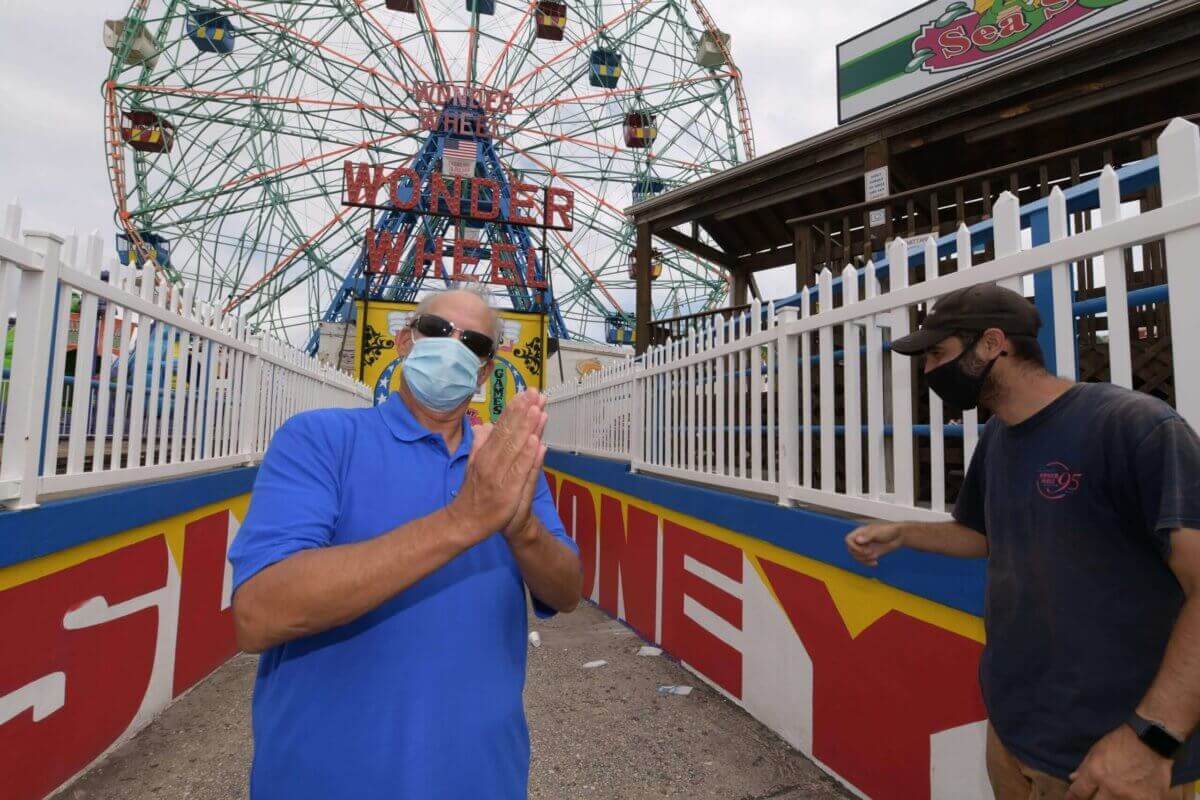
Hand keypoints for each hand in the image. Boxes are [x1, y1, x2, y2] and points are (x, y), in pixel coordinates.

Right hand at [448, 391, 545, 541]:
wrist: (466, 521)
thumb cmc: (474, 492)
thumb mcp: (474, 464)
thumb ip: (480, 445)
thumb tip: (484, 425)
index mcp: (485, 453)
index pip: (501, 427)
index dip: (514, 409)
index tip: (525, 393)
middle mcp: (491, 460)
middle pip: (509, 432)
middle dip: (524, 412)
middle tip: (536, 393)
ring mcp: (499, 475)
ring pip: (516, 447)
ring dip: (527, 427)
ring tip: (538, 409)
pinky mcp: (508, 491)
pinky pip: (519, 470)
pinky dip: (527, 455)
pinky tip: (536, 441)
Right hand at [845, 523, 903, 566]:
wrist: (899, 536)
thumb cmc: (888, 530)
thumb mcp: (878, 532)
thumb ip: (867, 536)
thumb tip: (857, 540)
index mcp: (860, 532)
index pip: (848, 540)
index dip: (853, 546)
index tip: (863, 549)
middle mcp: (861, 540)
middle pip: (851, 550)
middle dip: (860, 554)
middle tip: (870, 552)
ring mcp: (865, 547)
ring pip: (857, 557)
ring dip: (865, 559)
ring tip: (875, 556)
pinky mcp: (871, 553)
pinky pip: (864, 561)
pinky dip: (868, 563)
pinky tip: (876, 563)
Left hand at [1066, 725, 1172, 799]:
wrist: (1153, 740)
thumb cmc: (1122, 742)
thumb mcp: (1097, 750)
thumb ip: (1084, 767)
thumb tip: (1073, 779)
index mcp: (1096, 773)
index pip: (1078, 792)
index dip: (1072, 797)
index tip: (1071, 799)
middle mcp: (1112, 788)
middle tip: (1094, 796)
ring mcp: (1132, 797)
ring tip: (1112, 795)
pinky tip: (1128, 797)